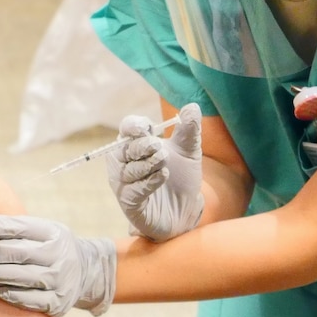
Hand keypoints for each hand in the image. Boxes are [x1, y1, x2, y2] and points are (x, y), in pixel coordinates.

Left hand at [0, 215, 115, 316]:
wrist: (85, 273)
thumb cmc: (48, 249)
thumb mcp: (42, 231)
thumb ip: (16, 229)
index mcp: (53, 233)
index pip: (22, 227)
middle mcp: (59, 254)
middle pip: (21, 252)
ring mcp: (61, 279)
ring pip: (26, 276)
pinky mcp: (59, 301)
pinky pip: (34, 300)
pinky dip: (15, 296)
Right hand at [106, 103, 203, 241]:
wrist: (186, 210)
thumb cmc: (181, 178)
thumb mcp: (189, 152)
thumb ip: (189, 130)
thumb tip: (192, 106)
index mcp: (136, 144)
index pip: (127, 128)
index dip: (134, 125)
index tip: (147, 126)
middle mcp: (124, 162)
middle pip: (124, 148)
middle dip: (143, 146)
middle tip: (160, 148)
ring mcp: (123, 184)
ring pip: (128, 170)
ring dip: (148, 165)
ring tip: (165, 166)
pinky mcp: (128, 204)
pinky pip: (133, 191)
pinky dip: (148, 183)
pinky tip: (162, 177)